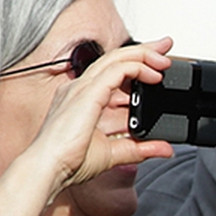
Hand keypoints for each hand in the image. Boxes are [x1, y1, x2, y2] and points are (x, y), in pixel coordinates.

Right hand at [16, 39, 175, 195]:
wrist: (49, 169)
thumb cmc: (68, 162)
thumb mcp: (113, 154)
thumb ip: (140, 149)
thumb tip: (164, 148)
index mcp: (82, 99)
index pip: (112, 72)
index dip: (135, 64)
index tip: (157, 66)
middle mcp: (80, 89)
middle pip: (115, 59)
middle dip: (144, 51)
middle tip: (166, 46)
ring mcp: (82, 88)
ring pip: (117, 59)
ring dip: (144, 55)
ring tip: (165, 59)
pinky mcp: (88, 93)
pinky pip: (117, 70)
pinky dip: (138, 68)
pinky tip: (153, 75)